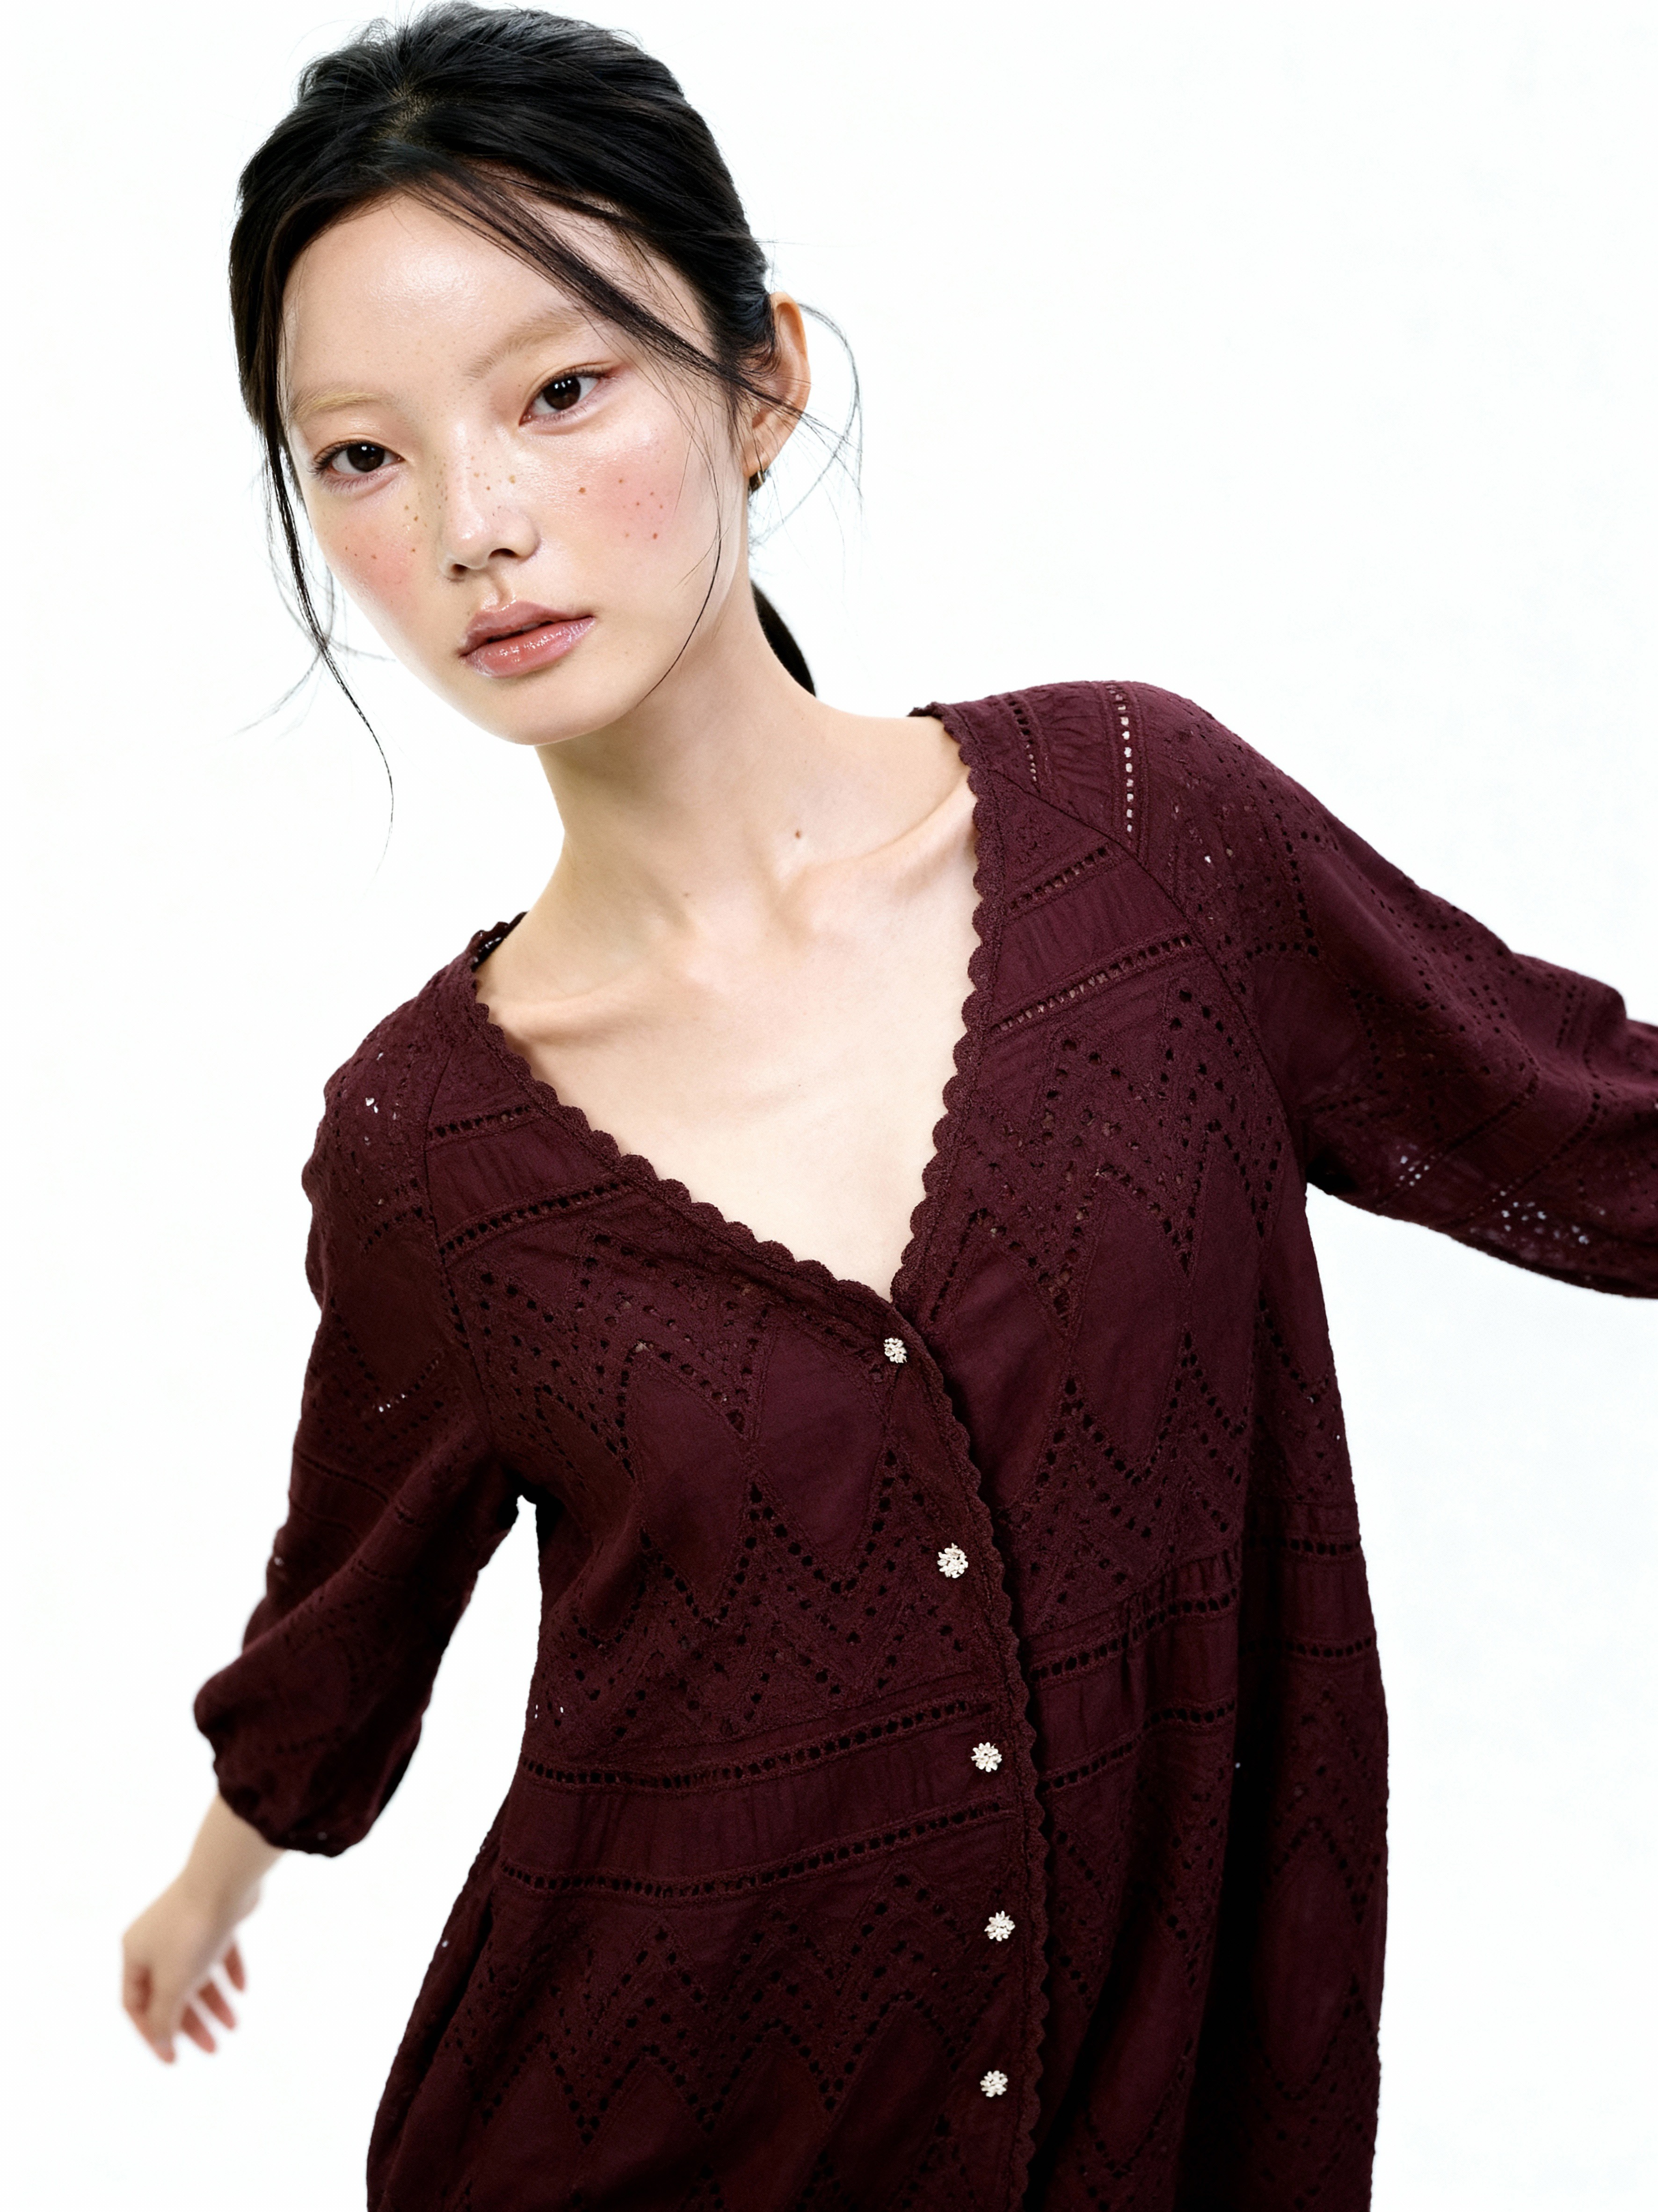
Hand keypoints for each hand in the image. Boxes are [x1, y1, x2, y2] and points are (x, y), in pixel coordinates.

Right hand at [121, 1794, 283, 2062]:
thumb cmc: (191, 1933)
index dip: (152, 2033)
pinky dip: (228, 1972)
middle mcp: (156, 1940)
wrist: (224, 1877)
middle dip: (191, 2023)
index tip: (173, 2058)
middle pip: (170, 1993)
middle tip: (214, 2049)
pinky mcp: (214, 1917)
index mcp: (136, 1954)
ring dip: (214, 2002)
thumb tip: (161, 2044)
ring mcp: (186, 1927)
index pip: (136, 2004)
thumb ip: (164, 2017)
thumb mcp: (172, 1983)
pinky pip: (219, 1952)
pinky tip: (242, 1990)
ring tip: (234, 2026)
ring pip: (197, 1974)